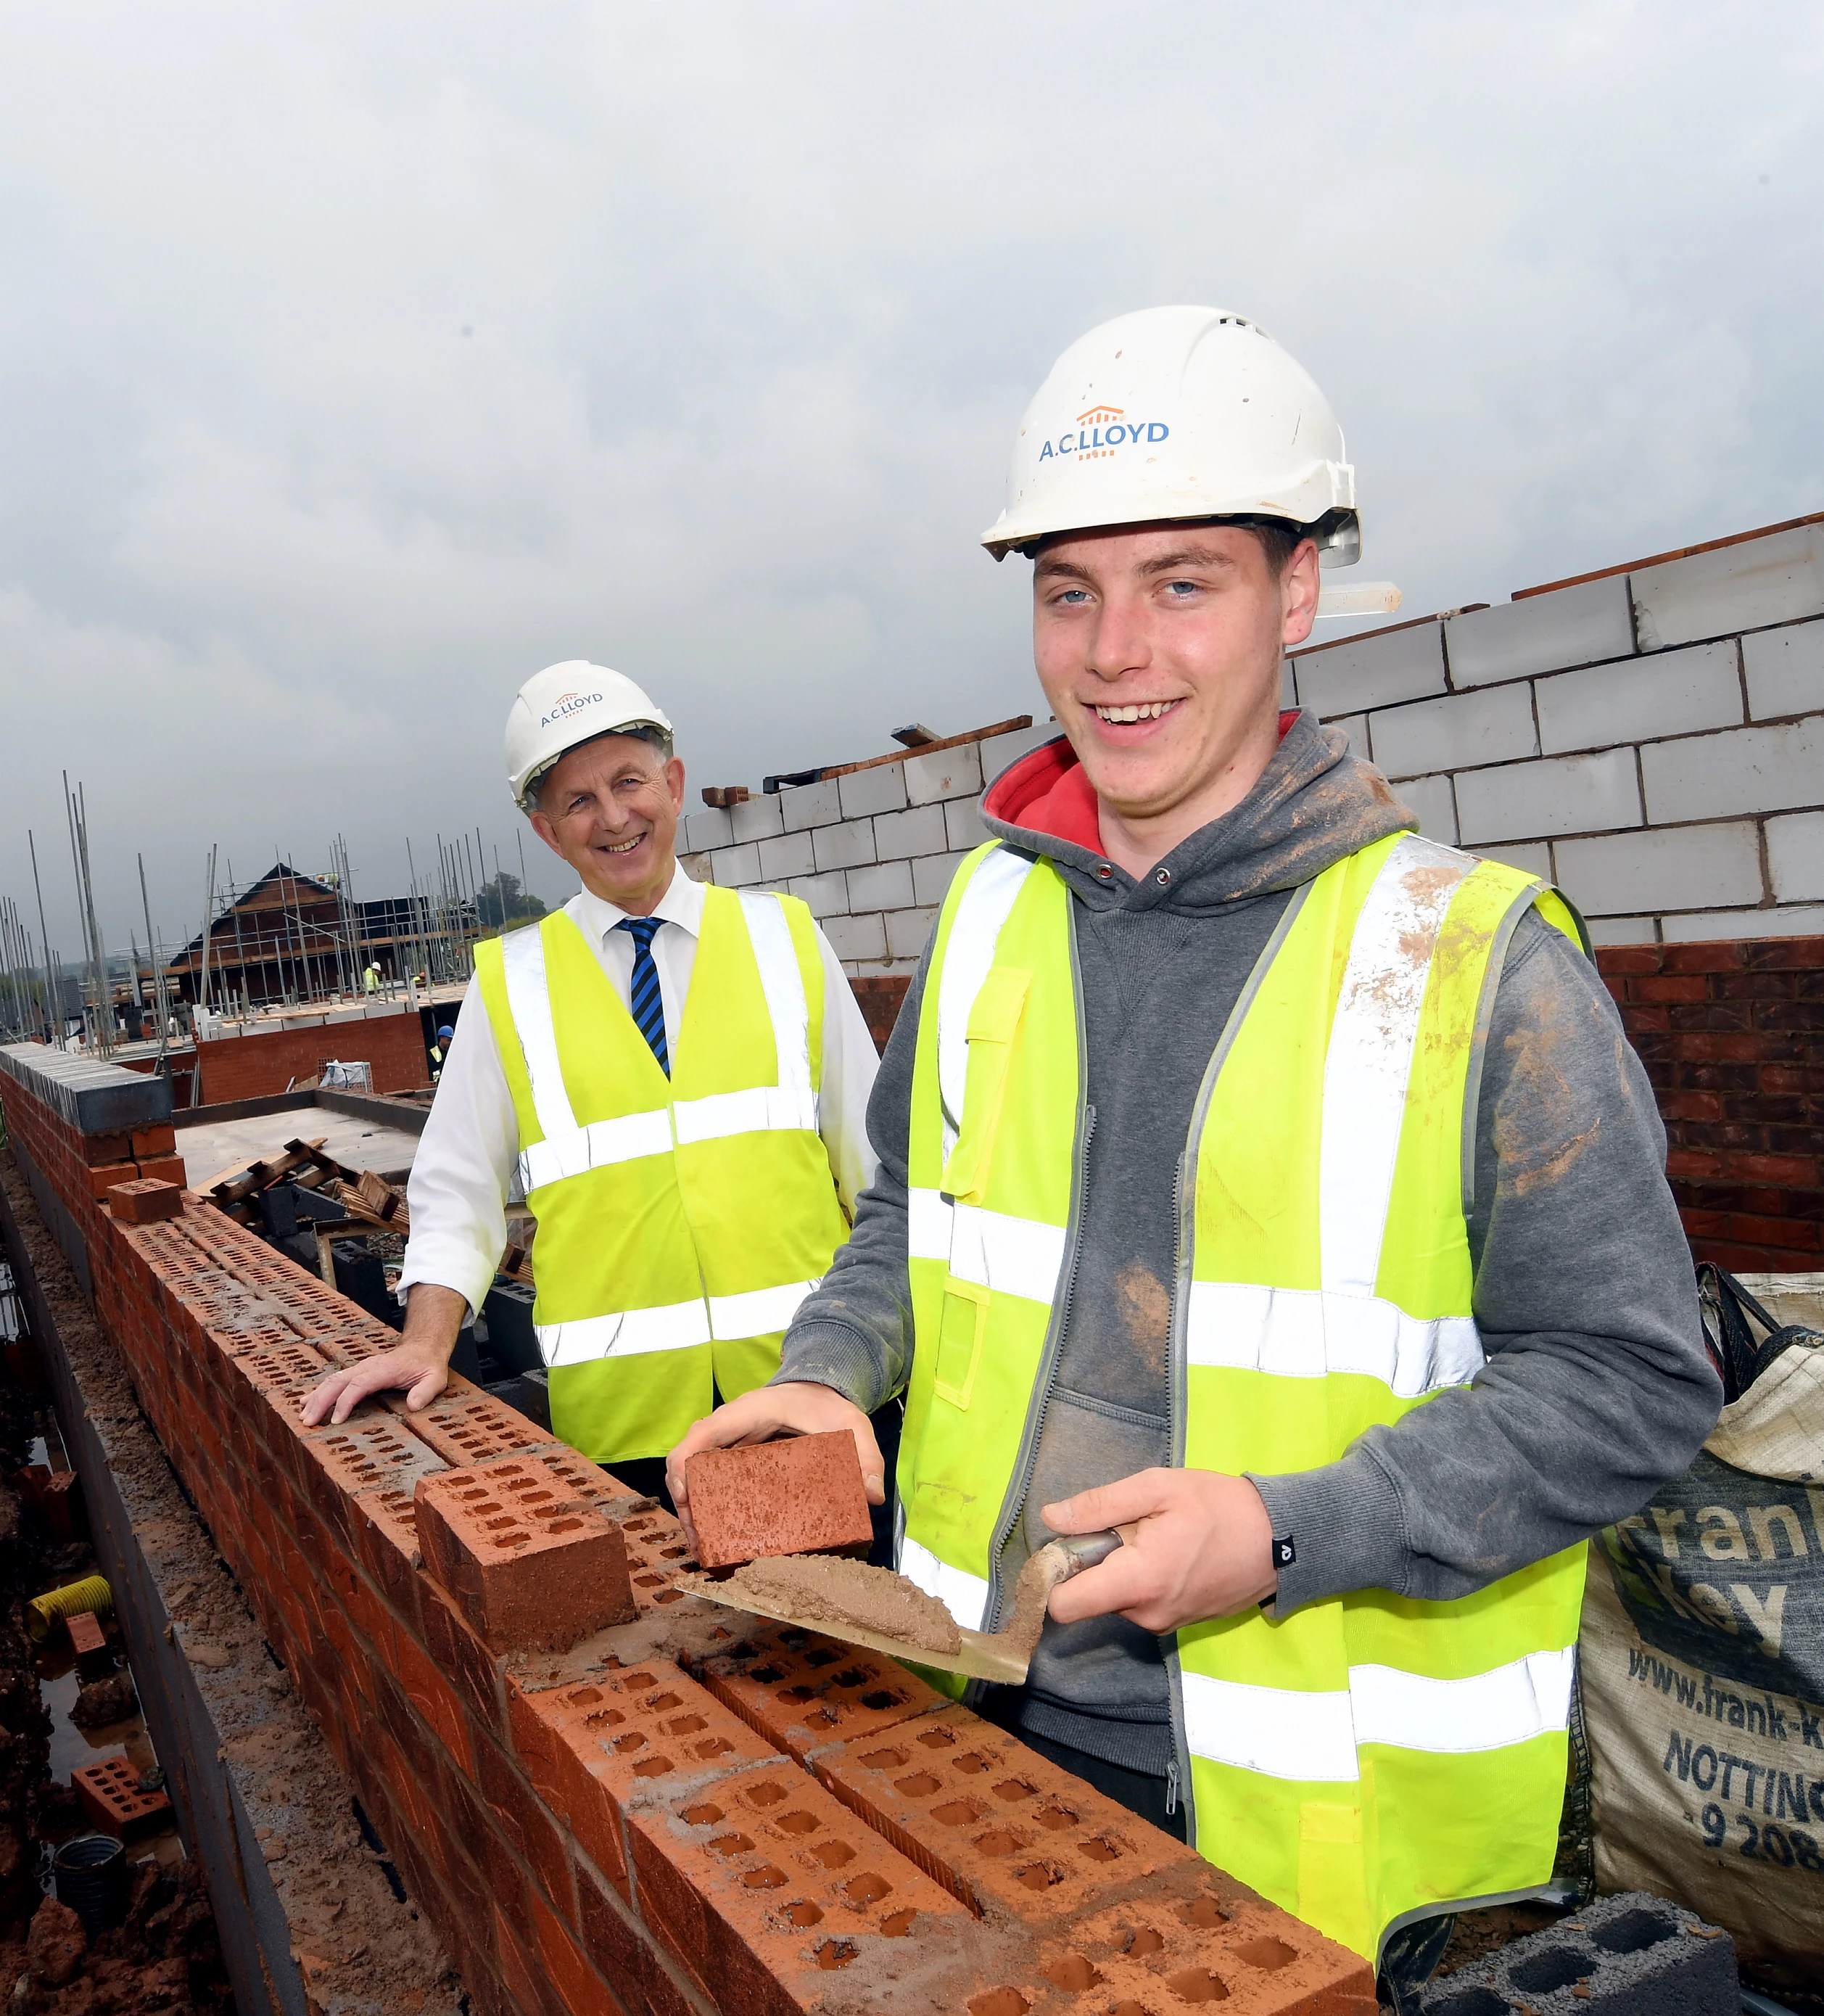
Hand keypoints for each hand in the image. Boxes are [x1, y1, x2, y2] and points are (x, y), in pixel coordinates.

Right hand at [300, 1283, 464, 1424]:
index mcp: (383, 1370)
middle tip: (309, 1422)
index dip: (345, 1402)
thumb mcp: (435, 1379)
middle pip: (338, 1382)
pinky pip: (334, 1380)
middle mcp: (367, 1367)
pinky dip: (319, 1392)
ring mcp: (360, 1368)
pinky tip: (306, 1402)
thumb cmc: (427, 1366)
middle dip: (321, 1401)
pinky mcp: (357, 1372)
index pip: (359, 1384)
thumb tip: (414, 1405)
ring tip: (303, 1416)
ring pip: (332, 1380)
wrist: (423, 1348)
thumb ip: (425, 1391)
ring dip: (316, 1397)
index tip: (336, 1420)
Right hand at [667, 1383, 883, 1556]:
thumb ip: (866, 1456)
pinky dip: (704, 1501)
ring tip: (704, 1546)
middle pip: (686, 1461)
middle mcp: (728, 1425)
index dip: (684, 1471)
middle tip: (699, 1543)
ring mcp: (728, 1439)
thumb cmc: (829, 1403)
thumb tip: (873, 1496)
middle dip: (685, 1502)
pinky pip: (707, 1475)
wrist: (822, 1386)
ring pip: (692, 1471)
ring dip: (691, 1507)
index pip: (699, 1436)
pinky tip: (716, 1530)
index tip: (689, 1504)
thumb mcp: (852, 1425)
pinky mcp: (733, 1453)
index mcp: (746, 1412)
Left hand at [1042, 1468, 1276, 1633]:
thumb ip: (1101, 1505)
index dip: (1052, 1577)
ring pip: (1115, 1600)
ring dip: (1121, 1570)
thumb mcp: (1158, 1489)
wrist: (1280, 1540)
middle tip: (1123, 1529)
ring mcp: (1164, 1624)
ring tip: (1153, 1536)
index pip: (1065, 1607)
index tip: (1063, 1548)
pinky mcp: (1179, 1623)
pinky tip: (1169, 1553)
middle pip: (1089, 1599)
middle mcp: (1147, 1615)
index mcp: (1138, 1583)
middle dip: (1093, 1565)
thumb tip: (1051, 1517)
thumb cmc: (1218, 1507)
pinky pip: (1140, 1603)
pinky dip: (1142, 1580)